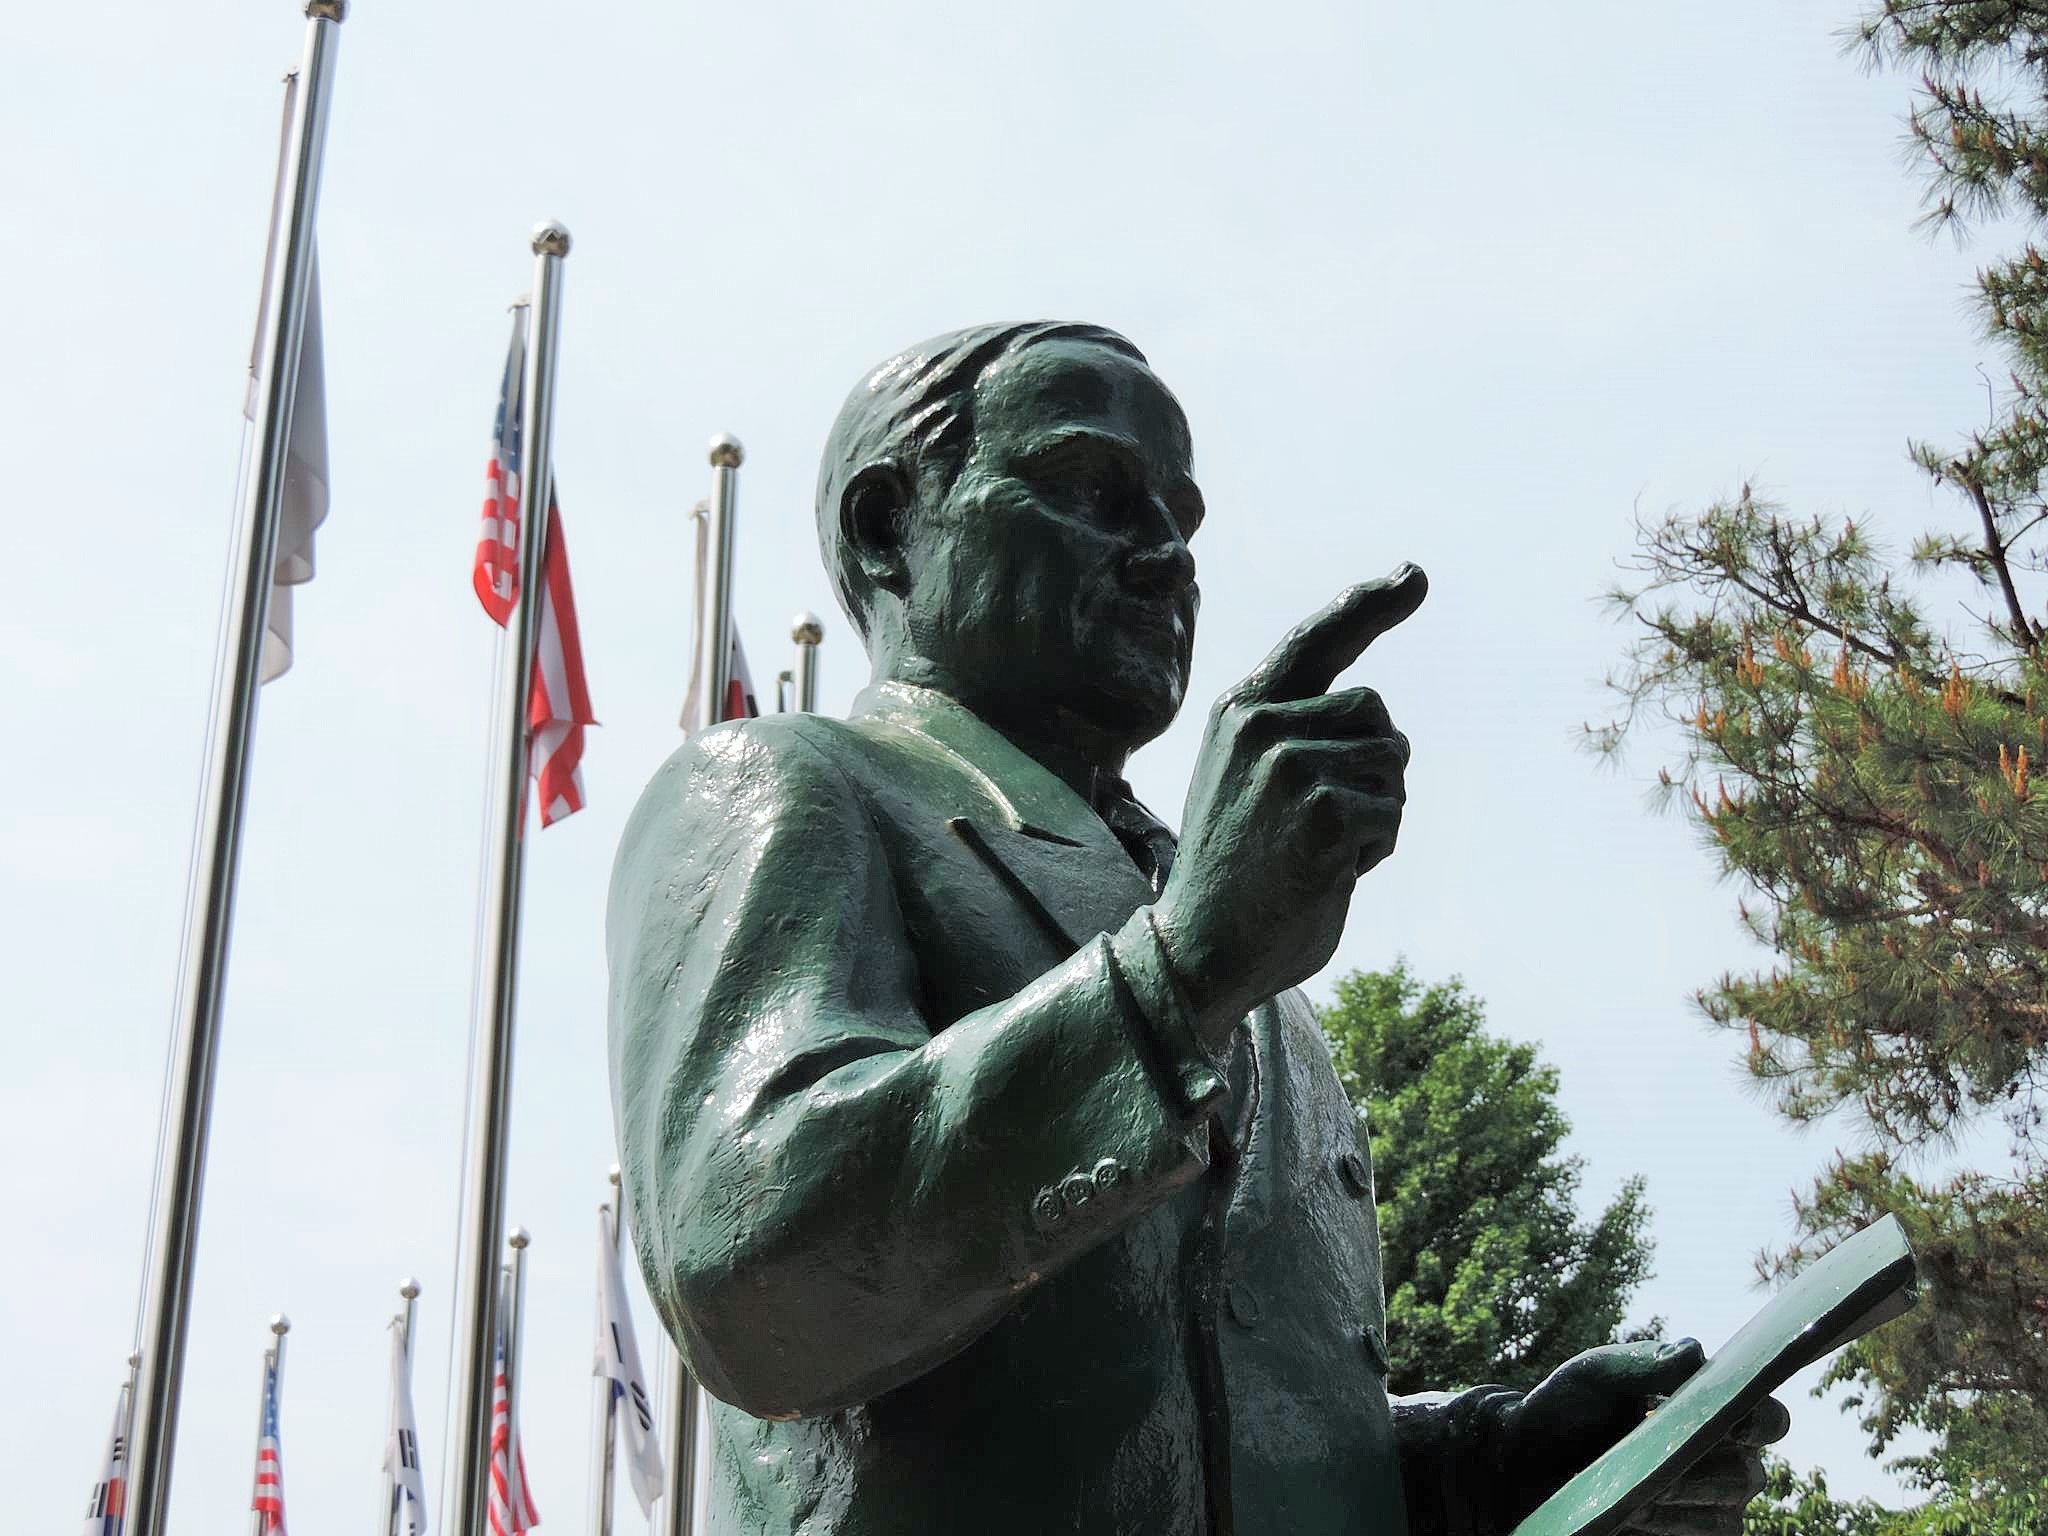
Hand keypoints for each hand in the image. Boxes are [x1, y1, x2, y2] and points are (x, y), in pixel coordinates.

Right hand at [1153, 565, 1426, 1040]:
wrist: (1202, 950)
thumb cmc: (1237, 873)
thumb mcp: (1245, 782)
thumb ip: (1292, 738)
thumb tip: (1380, 728)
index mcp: (1239, 711)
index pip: (1317, 641)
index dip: (1369, 607)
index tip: (1415, 576)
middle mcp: (1261, 724)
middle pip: (1376, 714)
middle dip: (1372, 768)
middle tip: (1317, 826)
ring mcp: (1289, 765)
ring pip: (1392, 764)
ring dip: (1376, 813)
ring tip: (1317, 851)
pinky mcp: (1323, 812)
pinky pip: (1393, 814)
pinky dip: (1376, 850)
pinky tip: (1327, 875)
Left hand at [1492, 1341, 1790, 1535]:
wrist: (1528, 1461)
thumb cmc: (1570, 1408)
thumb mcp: (1596, 1373)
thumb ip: (1644, 1360)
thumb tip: (1693, 1352)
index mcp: (1714, 1413)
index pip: (1768, 1419)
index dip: (1760, 1420)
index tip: (1731, 1420)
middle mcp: (1725, 1464)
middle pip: (1745, 1476)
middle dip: (1698, 1468)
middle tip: (1653, 1459)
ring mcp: (1710, 1511)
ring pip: (1719, 1516)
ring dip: (1672, 1503)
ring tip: (1627, 1489)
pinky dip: (1660, 1529)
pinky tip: (1626, 1515)